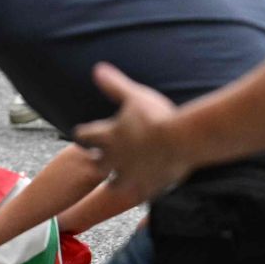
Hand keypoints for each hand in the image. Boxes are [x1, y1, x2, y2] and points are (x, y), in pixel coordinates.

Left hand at [76, 63, 190, 200]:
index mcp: (109, 136)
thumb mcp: (134, 96)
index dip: (83, 134)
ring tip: (116, 181)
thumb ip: (115, 85)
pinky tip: (145, 190)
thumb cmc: (157, 115)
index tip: (82, 133)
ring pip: (115, 185)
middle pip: (98, 164)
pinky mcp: (150, 187)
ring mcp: (132, 175)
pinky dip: (142, 191)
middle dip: (98, 161)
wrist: (182, 141)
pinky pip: (142, 194)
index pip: (85, 136)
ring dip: (115, 182)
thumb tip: (97, 69)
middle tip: (97, 159)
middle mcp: (116, 159)